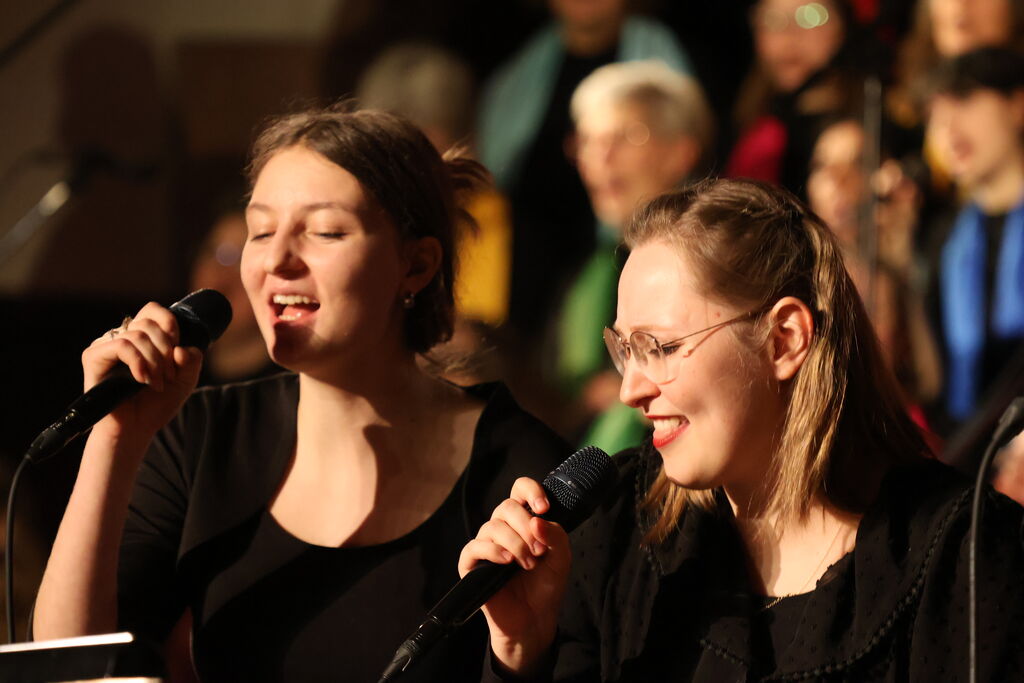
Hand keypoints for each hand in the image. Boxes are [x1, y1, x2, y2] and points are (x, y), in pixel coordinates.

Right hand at [82, 302, 202, 441]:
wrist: (136, 429)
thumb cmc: (157, 403)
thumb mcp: (185, 380)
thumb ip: (192, 361)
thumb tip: (180, 348)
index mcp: (142, 336)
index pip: (154, 310)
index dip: (170, 325)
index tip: (177, 351)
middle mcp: (122, 336)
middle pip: (148, 323)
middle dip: (166, 351)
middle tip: (169, 377)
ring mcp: (107, 345)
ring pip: (137, 334)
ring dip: (154, 361)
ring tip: (157, 384)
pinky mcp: (93, 356)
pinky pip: (121, 345)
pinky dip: (138, 361)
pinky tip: (142, 379)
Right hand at [458, 477, 570, 675]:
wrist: (534, 619)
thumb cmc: (545, 585)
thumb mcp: (561, 558)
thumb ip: (555, 535)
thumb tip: (537, 519)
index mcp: (523, 520)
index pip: (520, 489)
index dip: (531, 491)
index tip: (544, 507)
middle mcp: (502, 528)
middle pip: (506, 506)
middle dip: (525, 525)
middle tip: (539, 550)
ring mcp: (485, 545)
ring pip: (493, 526)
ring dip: (515, 543)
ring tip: (529, 564)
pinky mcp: (471, 564)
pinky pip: (475, 547)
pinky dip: (493, 551)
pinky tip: (508, 562)